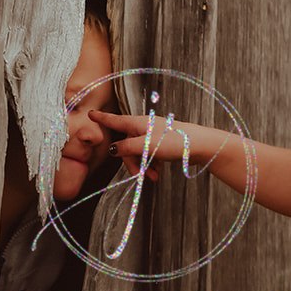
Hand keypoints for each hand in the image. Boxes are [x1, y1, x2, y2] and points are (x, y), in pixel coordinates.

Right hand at [88, 108, 222, 182]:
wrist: (200, 145)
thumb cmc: (174, 142)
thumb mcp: (146, 146)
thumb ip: (126, 148)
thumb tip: (111, 150)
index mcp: (137, 124)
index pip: (114, 121)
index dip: (101, 119)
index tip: (90, 114)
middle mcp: (144, 128)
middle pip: (126, 145)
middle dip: (131, 162)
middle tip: (140, 175)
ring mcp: (153, 136)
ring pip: (139, 153)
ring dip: (143, 166)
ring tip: (153, 177)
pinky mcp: (162, 144)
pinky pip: (150, 155)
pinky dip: (152, 164)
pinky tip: (159, 173)